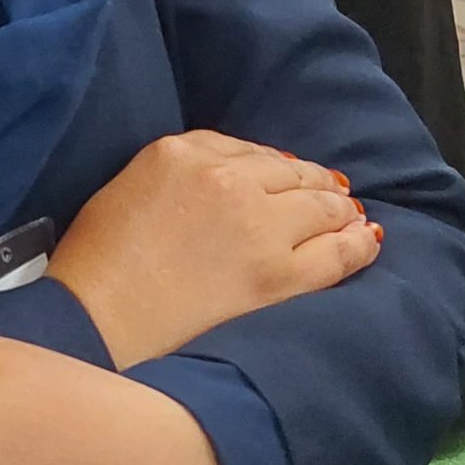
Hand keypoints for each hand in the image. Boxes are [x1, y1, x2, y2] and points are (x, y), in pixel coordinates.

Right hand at [38, 130, 379, 369]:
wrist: (98, 315)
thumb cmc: (98, 258)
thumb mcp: (128, 185)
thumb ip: (180, 171)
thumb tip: (233, 177)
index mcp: (182, 152)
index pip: (246, 149)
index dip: (274, 165)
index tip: (286, 177)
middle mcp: (227, 180)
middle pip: (291, 173)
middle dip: (314, 184)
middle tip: (331, 195)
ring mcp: (259, 227)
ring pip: (321, 207)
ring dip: (340, 210)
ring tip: (352, 217)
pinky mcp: (278, 274)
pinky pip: (336, 253)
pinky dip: (357, 245)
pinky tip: (367, 241)